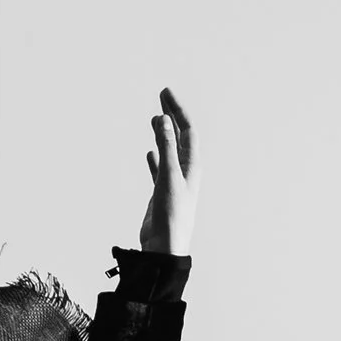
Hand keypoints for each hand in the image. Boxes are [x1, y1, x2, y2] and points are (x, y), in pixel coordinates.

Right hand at [136, 87, 194, 255]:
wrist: (165, 247)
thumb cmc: (171, 215)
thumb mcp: (168, 178)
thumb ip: (166, 148)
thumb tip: (164, 120)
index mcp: (191, 166)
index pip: (187, 130)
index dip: (177, 110)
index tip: (165, 92)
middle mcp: (185, 172)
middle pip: (179, 136)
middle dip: (172, 115)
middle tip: (162, 95)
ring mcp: (174, 182)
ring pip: (169, 151)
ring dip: (162, 133)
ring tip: (154, 118)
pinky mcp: (162, 193)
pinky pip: (159, 168)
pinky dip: (155, 157)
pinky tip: (149, 152)